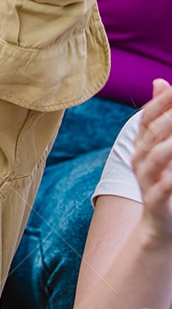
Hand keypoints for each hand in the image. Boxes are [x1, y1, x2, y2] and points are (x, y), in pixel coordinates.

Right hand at [133, 79, 171, 241]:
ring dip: (171, 145)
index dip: (161, 102)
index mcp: (142, 145)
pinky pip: (165, 186)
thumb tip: (160, 82)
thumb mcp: (163, 148)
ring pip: (157, 156)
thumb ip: (162, 119)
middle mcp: (139, 160)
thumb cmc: (165, 181)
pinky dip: (171, 178)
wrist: (160, 225)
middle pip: (153, 133)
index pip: (147, 117)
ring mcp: (145, 180)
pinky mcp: (155, 201)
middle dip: (170, 118)